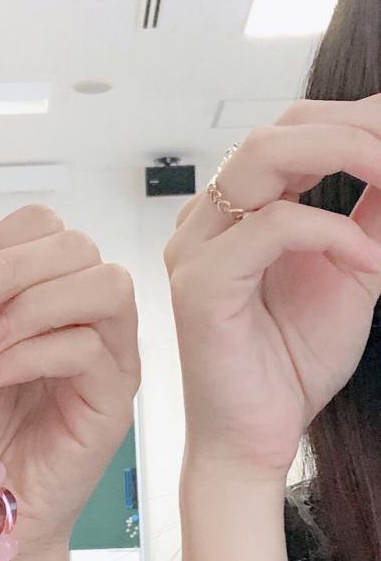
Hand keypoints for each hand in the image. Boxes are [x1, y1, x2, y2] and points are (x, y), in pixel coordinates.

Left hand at [0, 202, 140, 560]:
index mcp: (41, 292)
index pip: (44, 225)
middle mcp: (84, 316)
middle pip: (77, 246)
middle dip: (6, 264)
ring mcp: (107, 357)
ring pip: (103, 287)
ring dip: (30, 304)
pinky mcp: (112, 400)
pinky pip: (92, 351)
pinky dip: (34, 353)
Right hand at [165, 96, 380, 480]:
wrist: (256, 437)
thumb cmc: (289, 364)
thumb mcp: (354, 269)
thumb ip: (372, 214)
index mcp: (239, 212)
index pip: (291, 132)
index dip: (354, 123)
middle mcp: (209, 221)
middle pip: (275, 130)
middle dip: (354, 129)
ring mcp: (197, 248)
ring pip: (261, 156)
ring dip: (343, 154)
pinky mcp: (201, 285)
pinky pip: (271, 226)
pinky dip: (332, 233)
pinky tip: (367, 263)